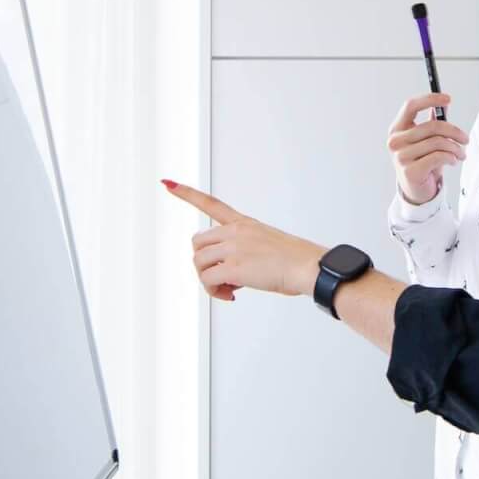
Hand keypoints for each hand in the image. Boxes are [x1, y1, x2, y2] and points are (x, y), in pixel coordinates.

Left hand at [164, 180, 327, 302]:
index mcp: (244, 223)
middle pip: (197, 244)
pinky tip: (231, 295)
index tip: (168, 183)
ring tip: (229, 289)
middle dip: (204, 263)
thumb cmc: (296, 261)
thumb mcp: (268, 246)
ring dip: (208, 280)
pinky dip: (215, 291)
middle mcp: (235, 232)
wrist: (309, 267)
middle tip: (222, 279)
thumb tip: (230, 278)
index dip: (186, 193)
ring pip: (199, 263)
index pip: (210, 203)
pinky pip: (207, 280)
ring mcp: (233, 248)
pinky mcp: (233, 267)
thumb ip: (244, 253)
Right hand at [388, 93, 468, 204]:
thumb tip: (444, 104)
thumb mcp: (426, 140)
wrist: (416, 190)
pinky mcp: (411, 171)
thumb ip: (433, 121)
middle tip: (465, 139)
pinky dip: (451, 158)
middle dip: (454, 132)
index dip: (430, 99)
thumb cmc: (421, 161)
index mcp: (397, 129)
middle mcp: (395, 141)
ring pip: (438, 142)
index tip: (448, 99)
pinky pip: (438, 157)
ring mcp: (401, 157)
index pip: (410, 106)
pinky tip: (452, 161)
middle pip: (432, 126)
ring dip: (455, 148)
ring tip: (461, 153)